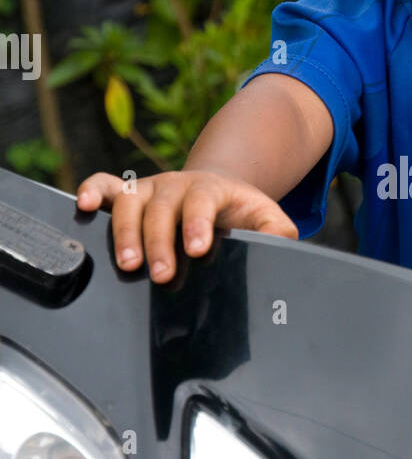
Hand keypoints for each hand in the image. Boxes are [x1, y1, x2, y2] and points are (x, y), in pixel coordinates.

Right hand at [76, 170, 298, 281]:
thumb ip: (276, 230)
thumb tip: (281, 244)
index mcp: (210, 190)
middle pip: (162, 209)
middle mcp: (176, 185)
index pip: (202, 202)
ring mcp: (149, 188)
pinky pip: (105, 184)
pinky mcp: (128, 193)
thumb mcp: (264, 217)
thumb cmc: (239, 211)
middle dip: (159, 242)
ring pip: (130, 202)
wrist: (218, 191)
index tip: (197, 249)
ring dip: (124, 232)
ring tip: (127, 263)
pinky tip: (83, 207)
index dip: (198, 224)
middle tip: (160, 274)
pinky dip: (92, 191)